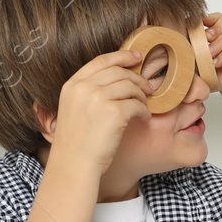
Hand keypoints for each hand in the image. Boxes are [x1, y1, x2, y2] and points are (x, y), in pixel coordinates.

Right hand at [44, 48, 152, 173]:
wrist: (74, 165)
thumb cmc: (77, 144)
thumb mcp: (74, 110)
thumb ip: (88, 93)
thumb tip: (120, 79)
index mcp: (72, 85)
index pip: (100, 61)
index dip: (121, 56)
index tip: (136, 57)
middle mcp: (84, 88)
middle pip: (119, 72)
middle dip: (137, 79)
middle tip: (148, 88)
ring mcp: (98, 98)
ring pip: (131, 87)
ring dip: (142, 97)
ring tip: (143, 108)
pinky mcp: (114, 112)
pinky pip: (137, 105)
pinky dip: (144, 112)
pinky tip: (144, 119)